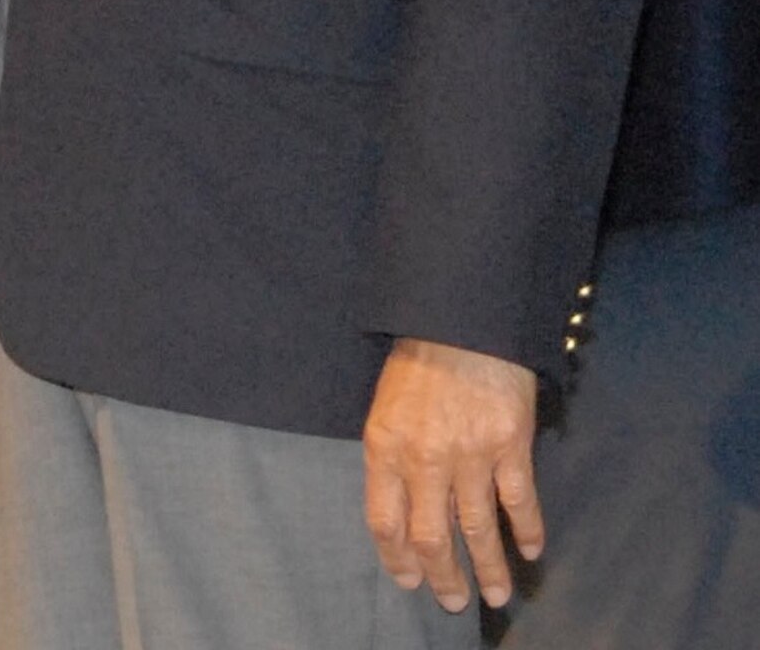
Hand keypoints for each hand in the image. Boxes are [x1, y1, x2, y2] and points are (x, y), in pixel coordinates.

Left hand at [363, 337, 542, 612]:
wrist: (462, 316)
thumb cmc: (419, 358)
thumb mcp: (387, 406)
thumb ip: (392, 456)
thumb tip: (403, 507)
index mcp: (387, 447)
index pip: (385, 522)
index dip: (397, 559)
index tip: (410, 580)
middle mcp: (425, 459)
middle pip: (431, 537)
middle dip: (444, 577)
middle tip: (453, 601)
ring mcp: (470, 454)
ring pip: (478, 529)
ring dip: (489, 568)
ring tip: (496, 595)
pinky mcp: (510, 445)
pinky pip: (519, 500)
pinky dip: (527, 530)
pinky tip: (531, 550)